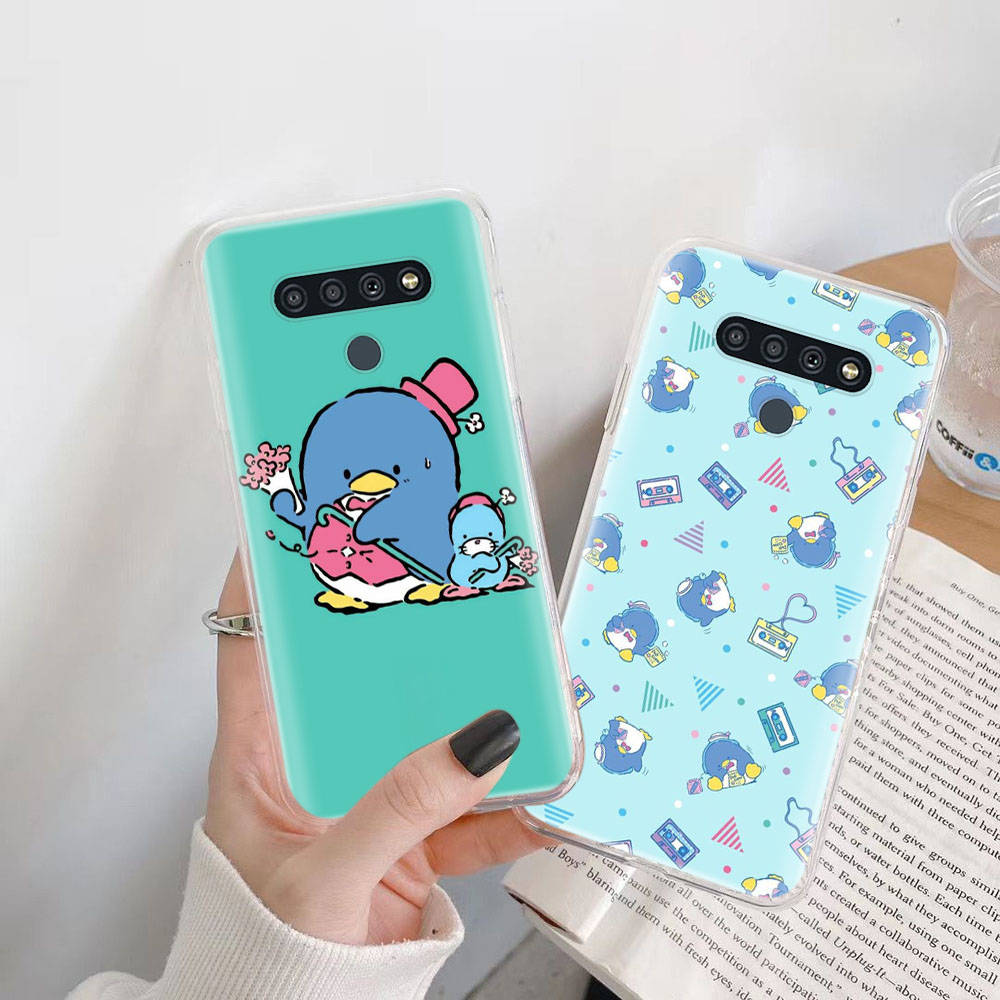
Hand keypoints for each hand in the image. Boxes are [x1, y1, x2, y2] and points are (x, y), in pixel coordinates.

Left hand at [204, 554, 550, 944]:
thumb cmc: (262, 960)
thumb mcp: (323, 876)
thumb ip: (399, 808)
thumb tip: (474, 742)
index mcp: (260, 761)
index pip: (253, 651)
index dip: (266, 587)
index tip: (291, 524)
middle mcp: (315, 769)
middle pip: (360, 681)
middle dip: (403, 640)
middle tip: (442, 589)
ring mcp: (369, 803)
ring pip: (425, 738)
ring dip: (471, 721)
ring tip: (516, 686)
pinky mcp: (412, 844)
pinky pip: (468, 811)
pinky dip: (507, 808)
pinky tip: (540, 796)